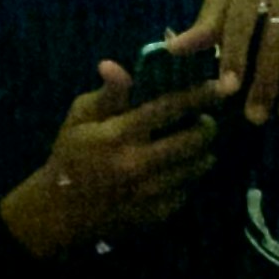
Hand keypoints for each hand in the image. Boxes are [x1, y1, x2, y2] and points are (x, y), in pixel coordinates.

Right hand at [0, 60, 233, 256]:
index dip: (199, 95)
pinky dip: (188, 177)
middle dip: (208, 126)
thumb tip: (115, 65)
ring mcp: (150, 192)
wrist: (58, 213)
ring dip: (202, 152)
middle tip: (205, 120)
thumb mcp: (80, 119)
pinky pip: (187, 190)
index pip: (170, 108)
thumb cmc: (69, 156)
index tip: (221, 85)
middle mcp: (139, 163)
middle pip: (195, 140)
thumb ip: (106, 94)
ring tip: (195, 143)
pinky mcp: (157, 214)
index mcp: (119, 135)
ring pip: (198, 166)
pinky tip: (177, 170)